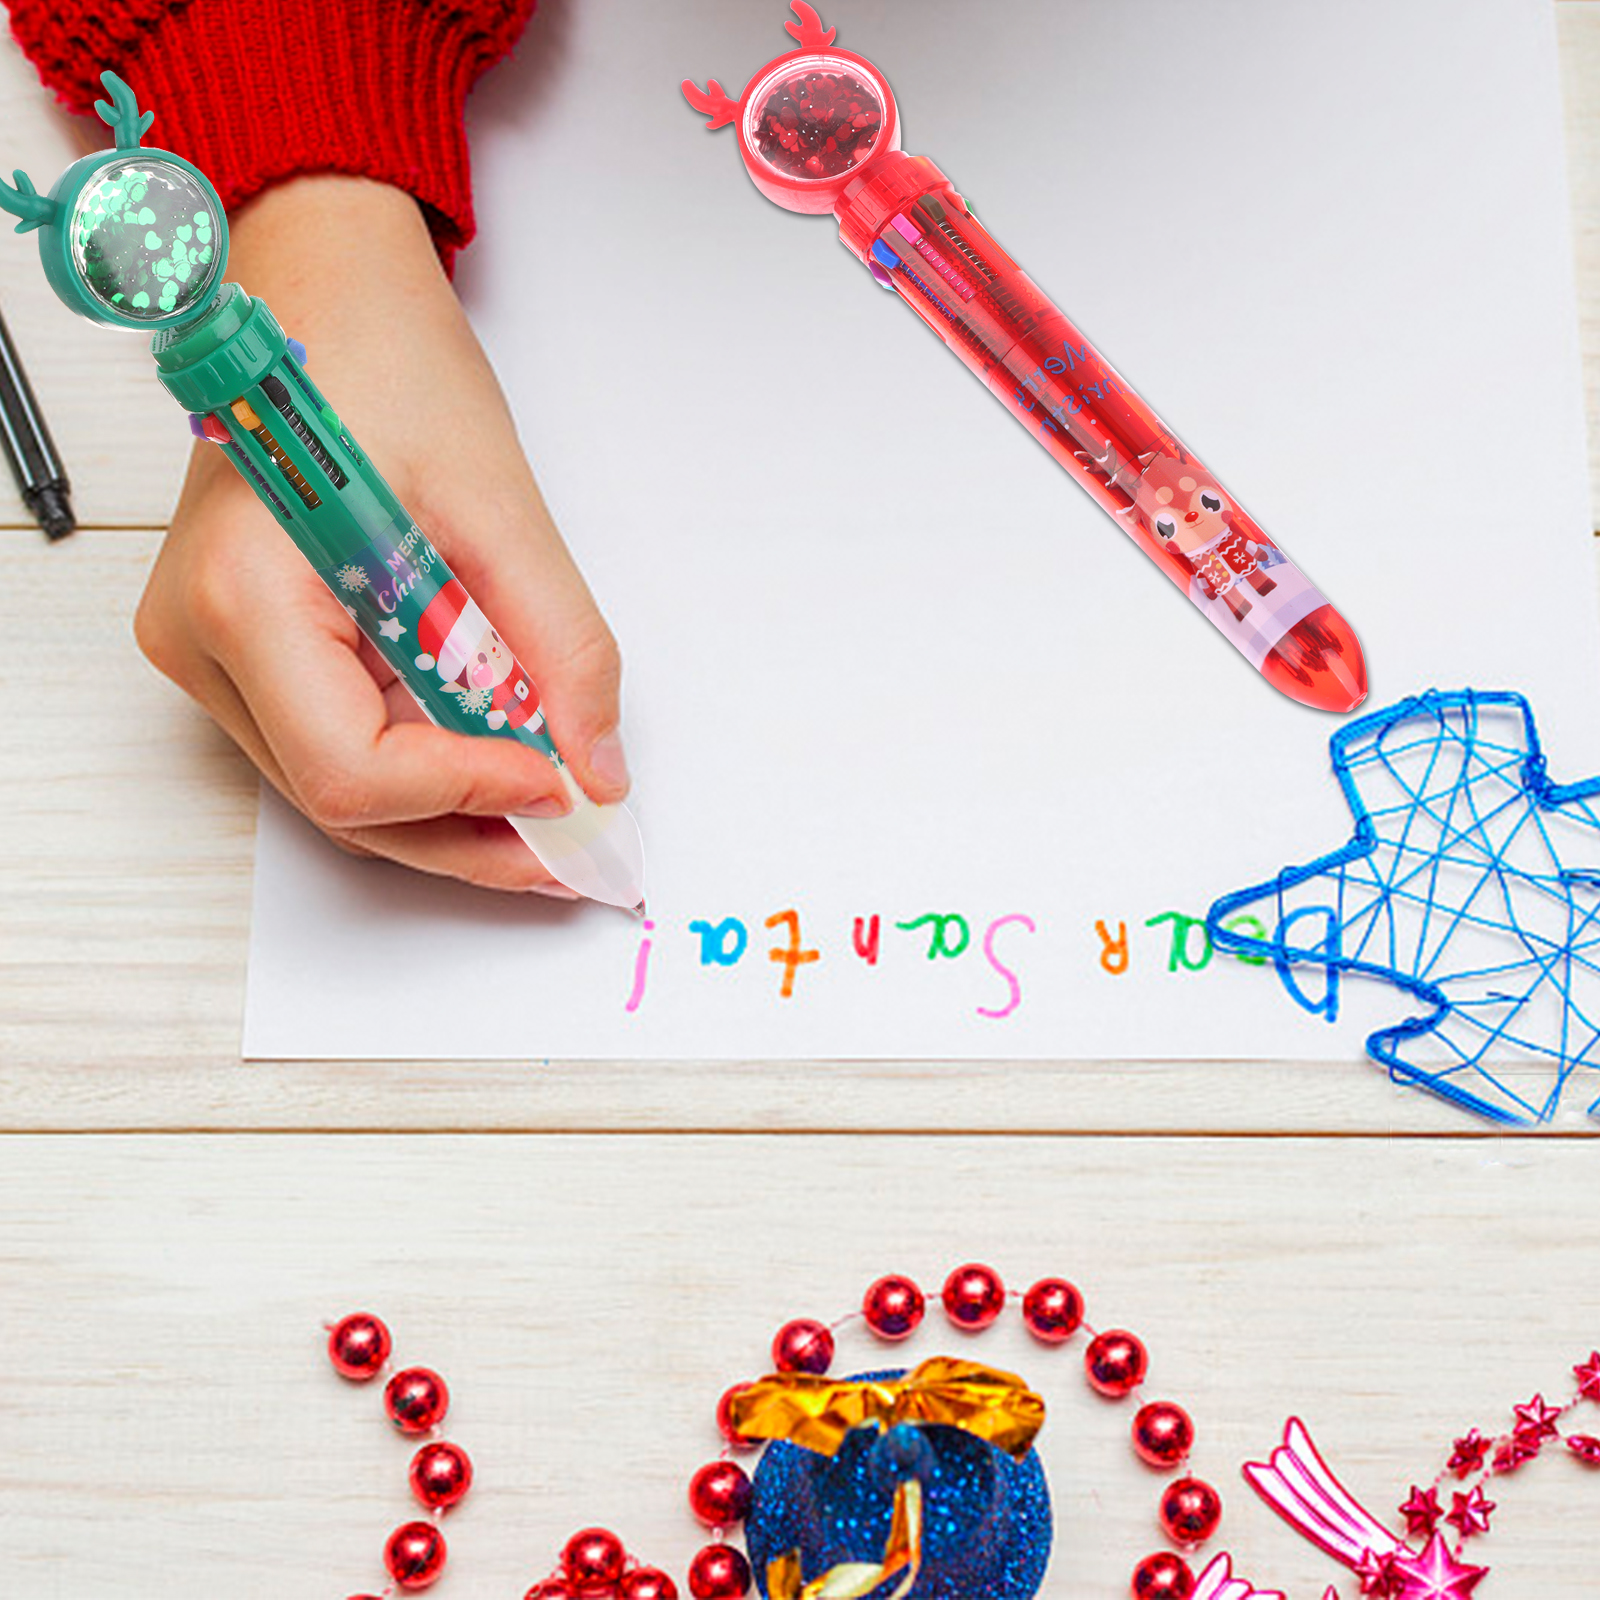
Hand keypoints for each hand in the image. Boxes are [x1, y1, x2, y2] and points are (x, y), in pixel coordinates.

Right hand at [136, 175, 627, 894]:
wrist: (323, 289)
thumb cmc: (385, 361)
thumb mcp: (500, 504)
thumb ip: (561, 646)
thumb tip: (597, 768)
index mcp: (244, 595)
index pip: (352, 771)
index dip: (469, 798)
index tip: (561, 789)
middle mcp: (203, 640)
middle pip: (347, 803)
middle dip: (472, 831)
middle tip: (571, 844)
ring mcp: (215, 653)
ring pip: (345, 792)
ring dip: (454, 809)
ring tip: (550, 802)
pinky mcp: (246, 652)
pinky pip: (340, 744)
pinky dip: (426, 764)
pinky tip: (496, 758)